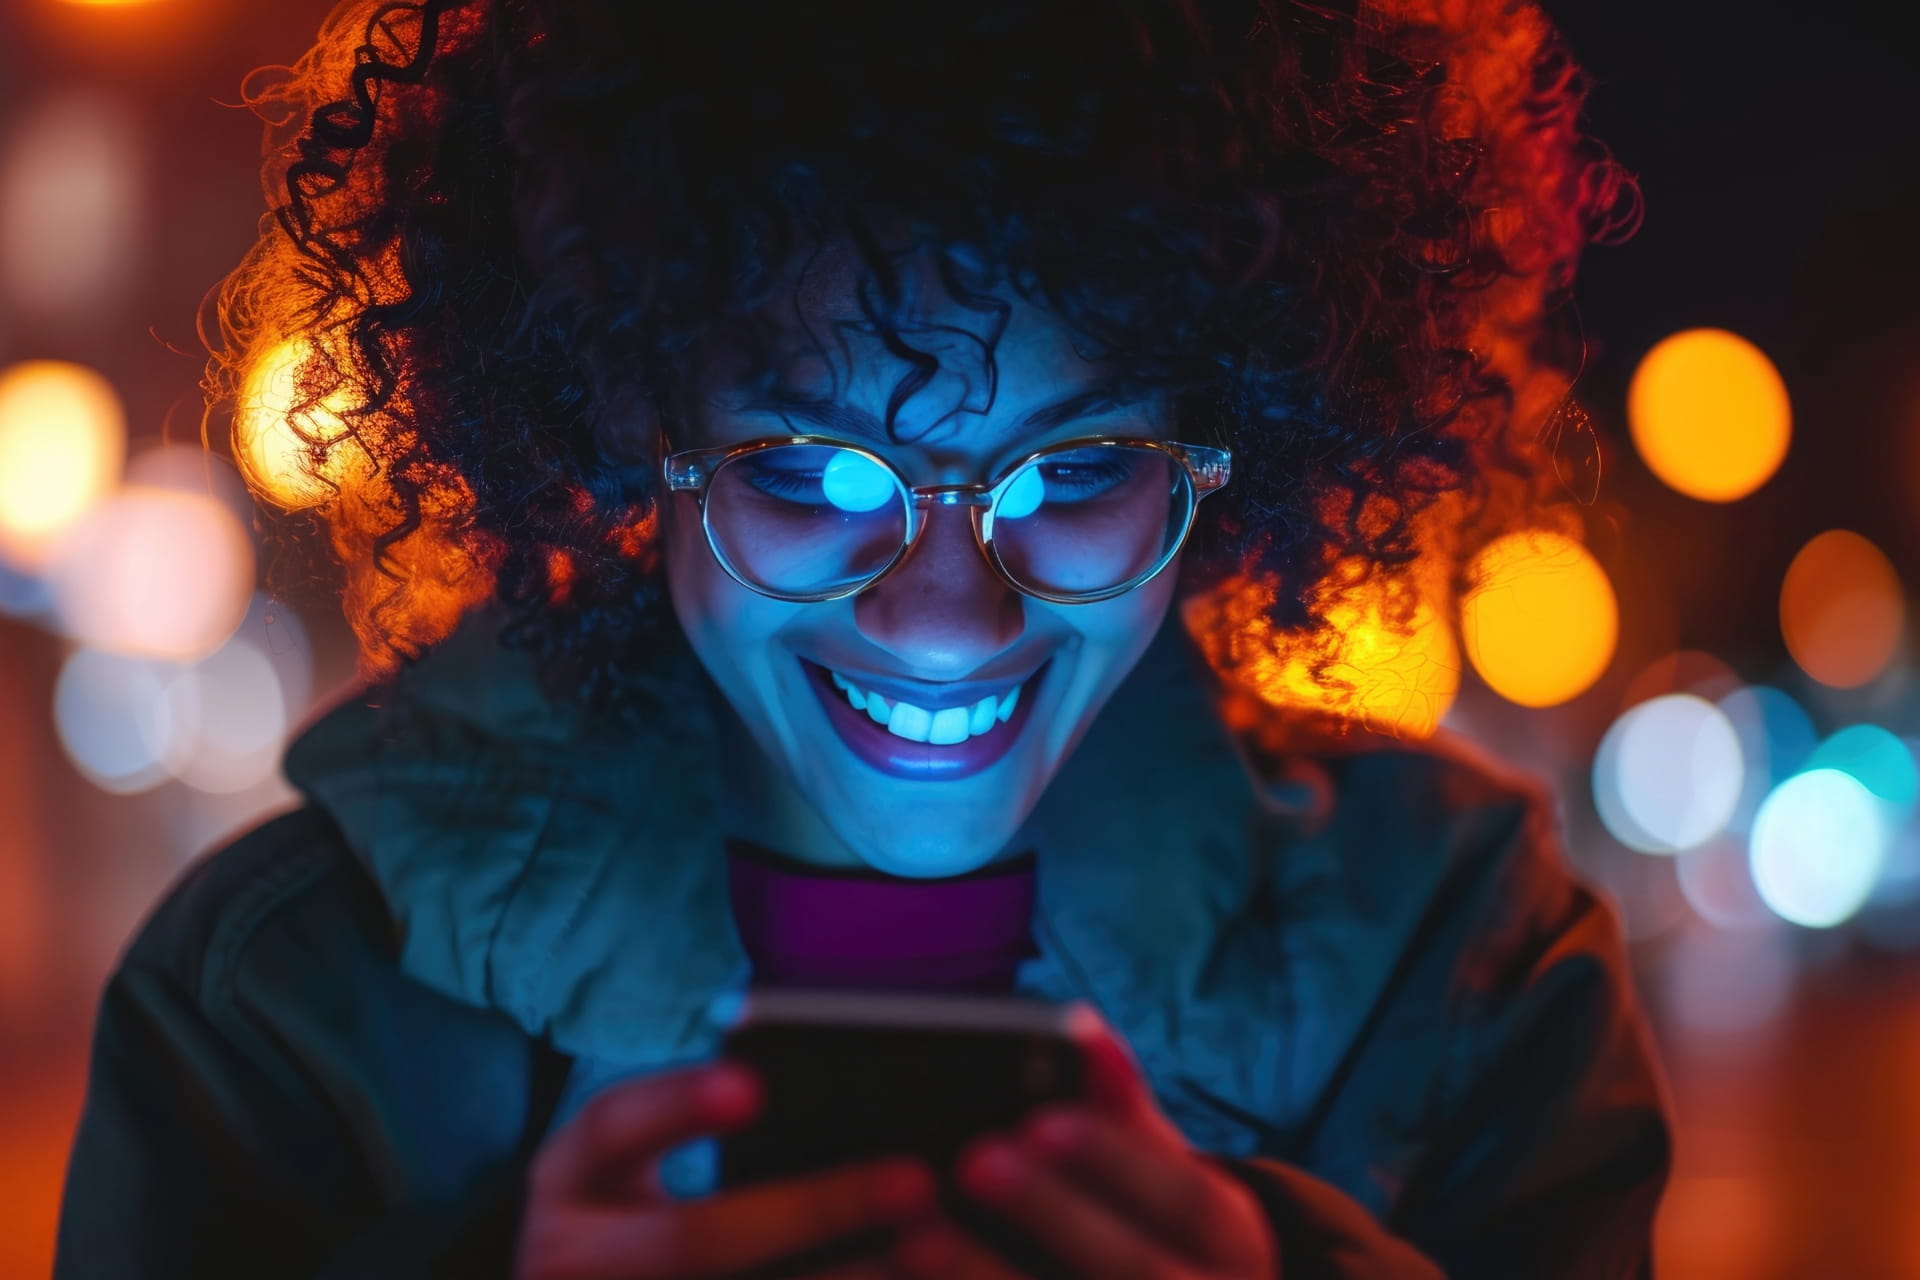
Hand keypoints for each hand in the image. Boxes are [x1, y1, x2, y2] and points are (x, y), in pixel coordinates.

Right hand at [517, 1060, 937, 1278]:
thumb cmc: (639, 1205)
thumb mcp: (638, 1159)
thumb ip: (716, 1113)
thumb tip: (841, 1086)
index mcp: (570, 1178)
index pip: (614, 1125)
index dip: (678, 1104)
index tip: (755, 1086)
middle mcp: (571, 1263)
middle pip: (693, 1242)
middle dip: (812, 1209)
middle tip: (918, 1181)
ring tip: (940, 1246)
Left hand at [895, 1010, 1277, 1278]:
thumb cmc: (1159, 1234)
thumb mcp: (1164, 1178)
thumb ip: (1123, 1111)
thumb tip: (1078, 1028)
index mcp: (1234, 1246)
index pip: (1184, 1198)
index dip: (1116, 1160)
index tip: (1043, 1119)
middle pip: (1134, 1273)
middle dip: (1055, 1215)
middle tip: (976, 1160)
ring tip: (916, 1241)